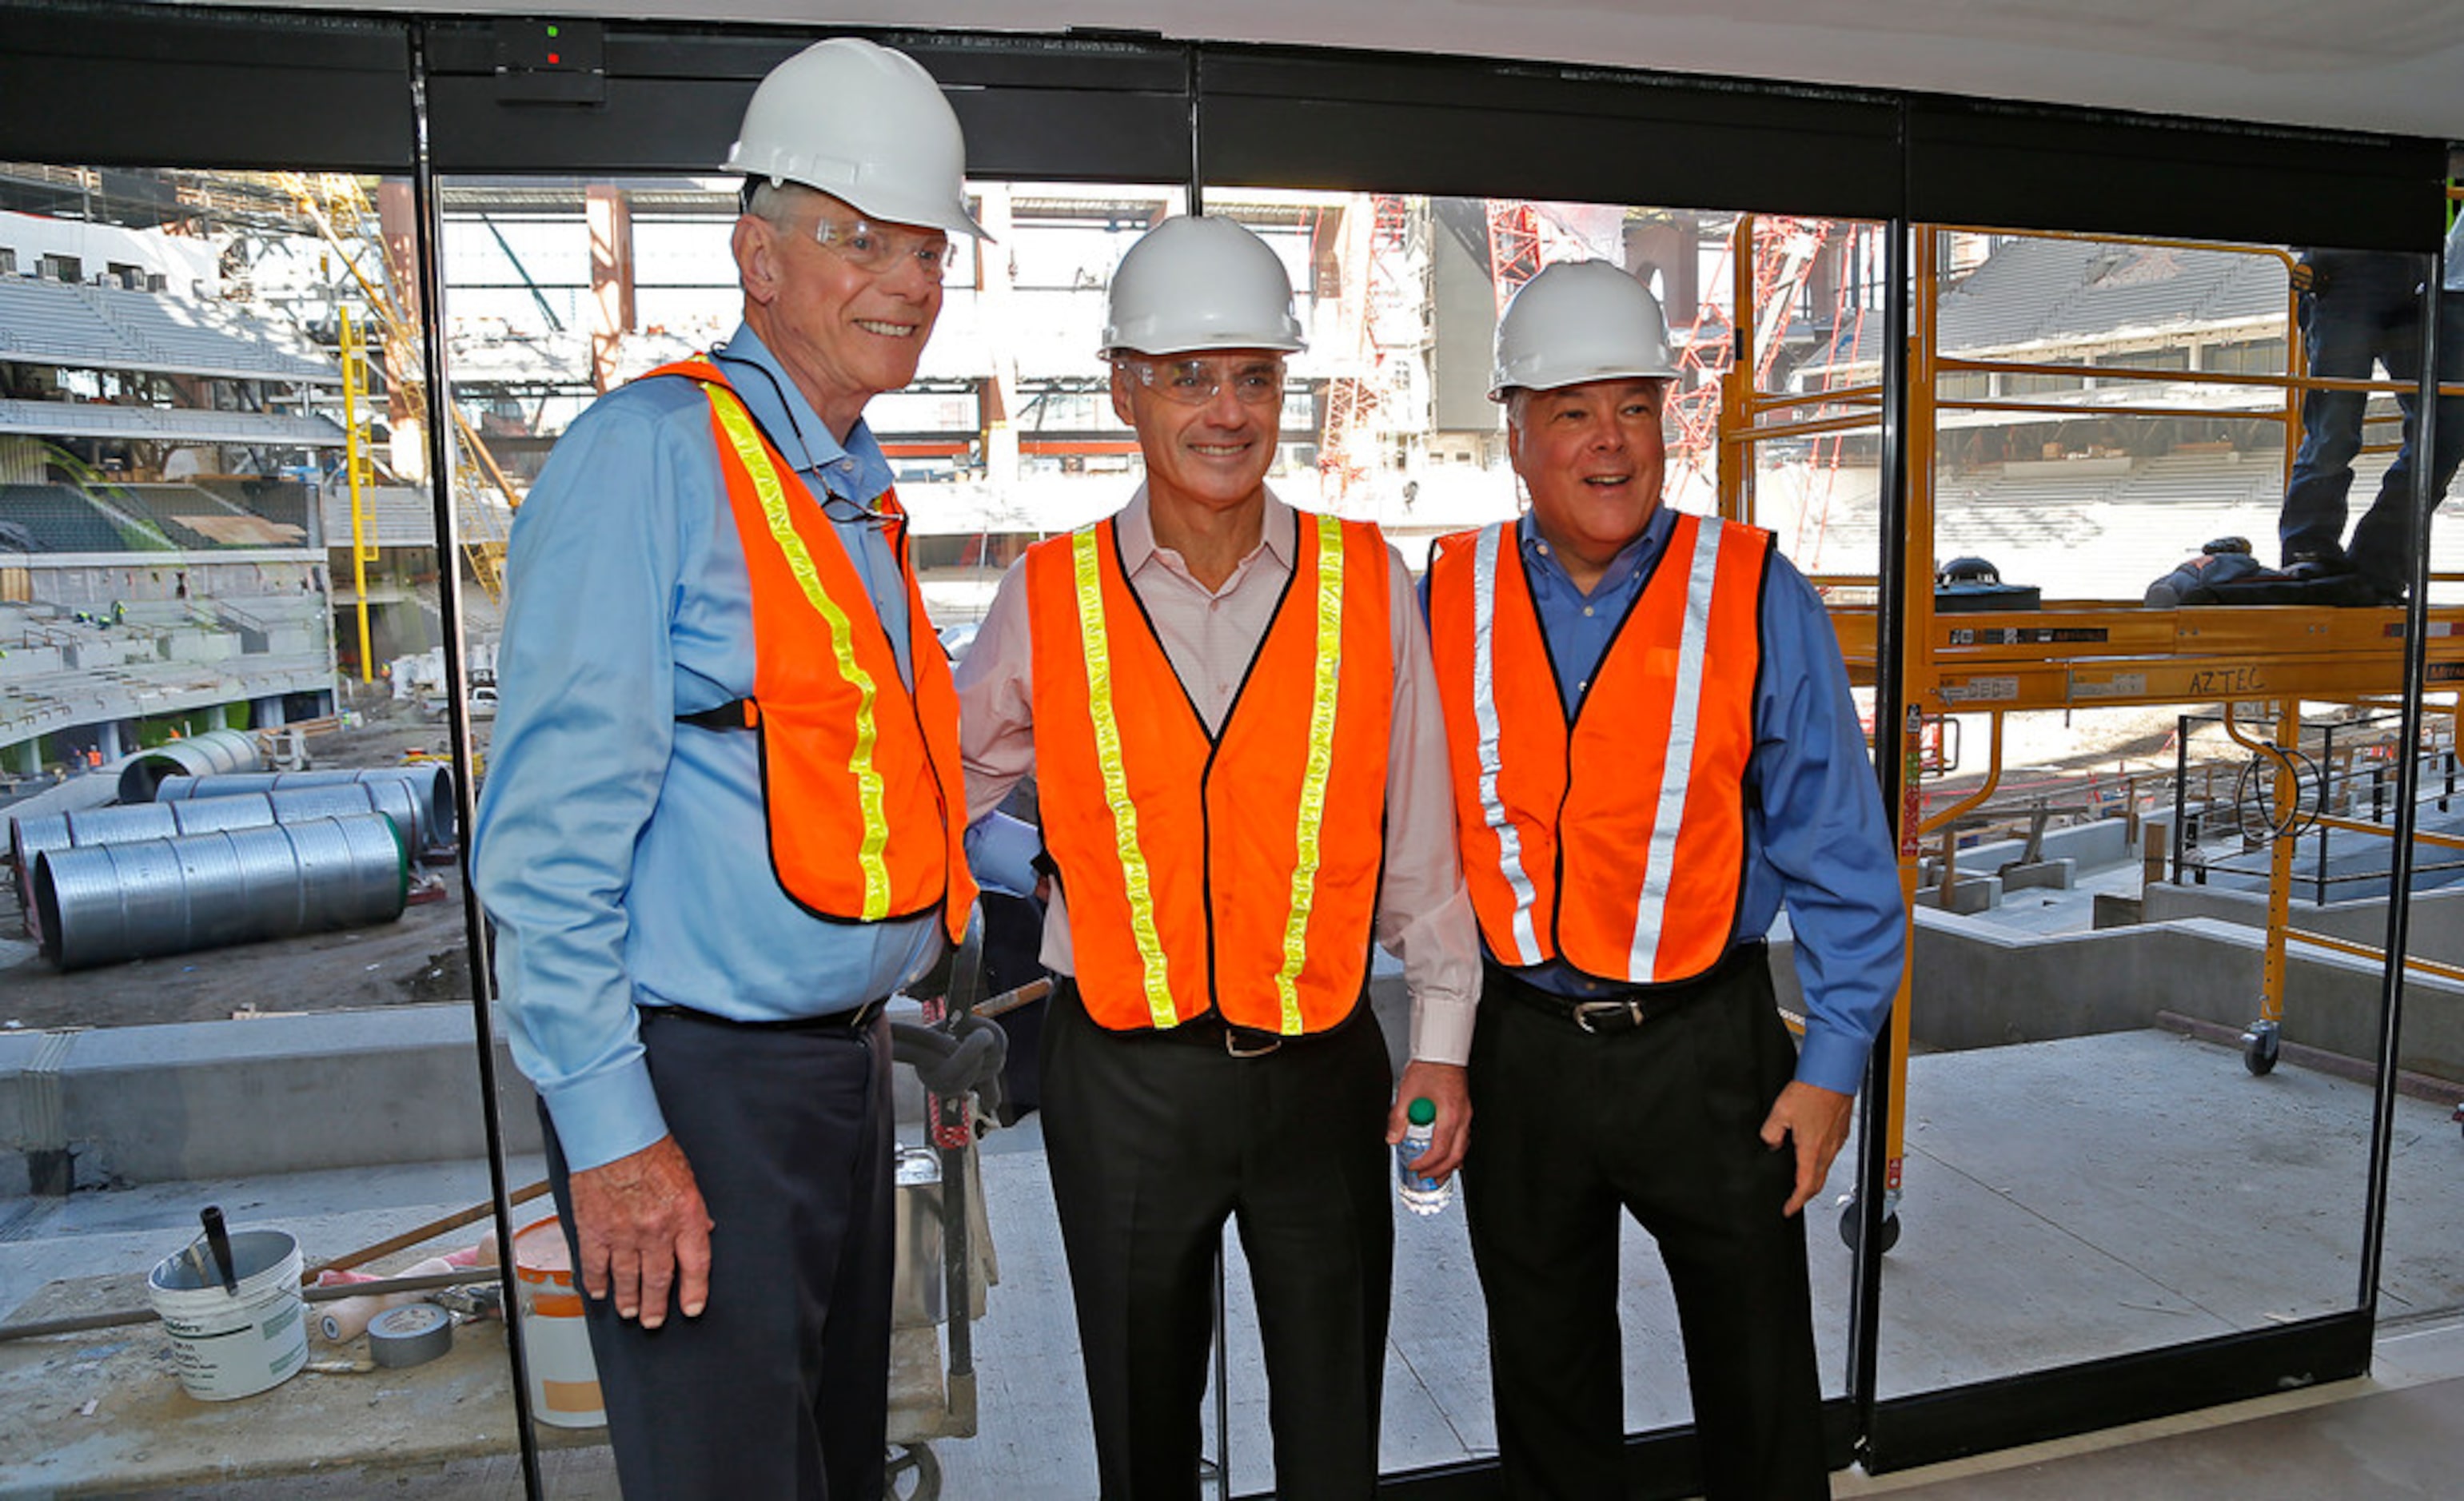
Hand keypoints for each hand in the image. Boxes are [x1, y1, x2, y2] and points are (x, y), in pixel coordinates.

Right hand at [566, 1134, 713, 1327]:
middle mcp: (656, 1229)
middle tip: (654, 1320)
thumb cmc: (650, 1149)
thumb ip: (694, 1211)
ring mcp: (623, 1233)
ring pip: (628, 1278)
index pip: (696, 1264)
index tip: (692, 1308)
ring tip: (630, 1311)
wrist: (613, 1135)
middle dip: (657, 1305)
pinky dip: (597, 1282)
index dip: (694, 1291)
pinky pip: (595, 1265)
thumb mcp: (688, 1179)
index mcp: (685, 1215)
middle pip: (659, 1279)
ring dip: (629, 1299)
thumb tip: (703, 1233)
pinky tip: (600, 1291)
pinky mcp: (594, 1230)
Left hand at [1386, 1060, 1471, 1181]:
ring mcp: (1466, 1114)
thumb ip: (1399, 1119)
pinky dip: (1456, 1151)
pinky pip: (1464, 1138)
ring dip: (1450, 1165)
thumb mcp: (1407, 1093)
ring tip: (1438, 1175)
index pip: (1439, 1150)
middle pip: (1455, 1155)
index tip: (1414, 1167)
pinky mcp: (1465, 1110)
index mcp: (1448, 1116)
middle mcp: (1461, 1118)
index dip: (1426, 1163)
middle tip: (1426, 1178)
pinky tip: (1449, 1155)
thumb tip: (1393, 1138)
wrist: (1442, 1051)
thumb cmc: (1429, 1067)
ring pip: (1463, 1148)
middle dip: (1440, 1171)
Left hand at [1758, 1081, 1854, 1216]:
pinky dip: (1820, 1161)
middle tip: (1795, 1199)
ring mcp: (1837, 1141)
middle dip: (1806, 1194)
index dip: (1796, 1202)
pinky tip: (1812, 1152)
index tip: (1789, 1209)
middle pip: (1818, 1182)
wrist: (1834, 1075)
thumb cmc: (1812, 1090)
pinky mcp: (1841, 1131)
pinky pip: (1831, 1153)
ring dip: (1814, 1177)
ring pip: (1825, 1168)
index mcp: (1812, 1150)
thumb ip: (1771, 1132)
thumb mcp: (1780, 1112)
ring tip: (1802, 1179)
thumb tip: (1770, 1142)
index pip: (1805, 1186)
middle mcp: (1828, 1149)